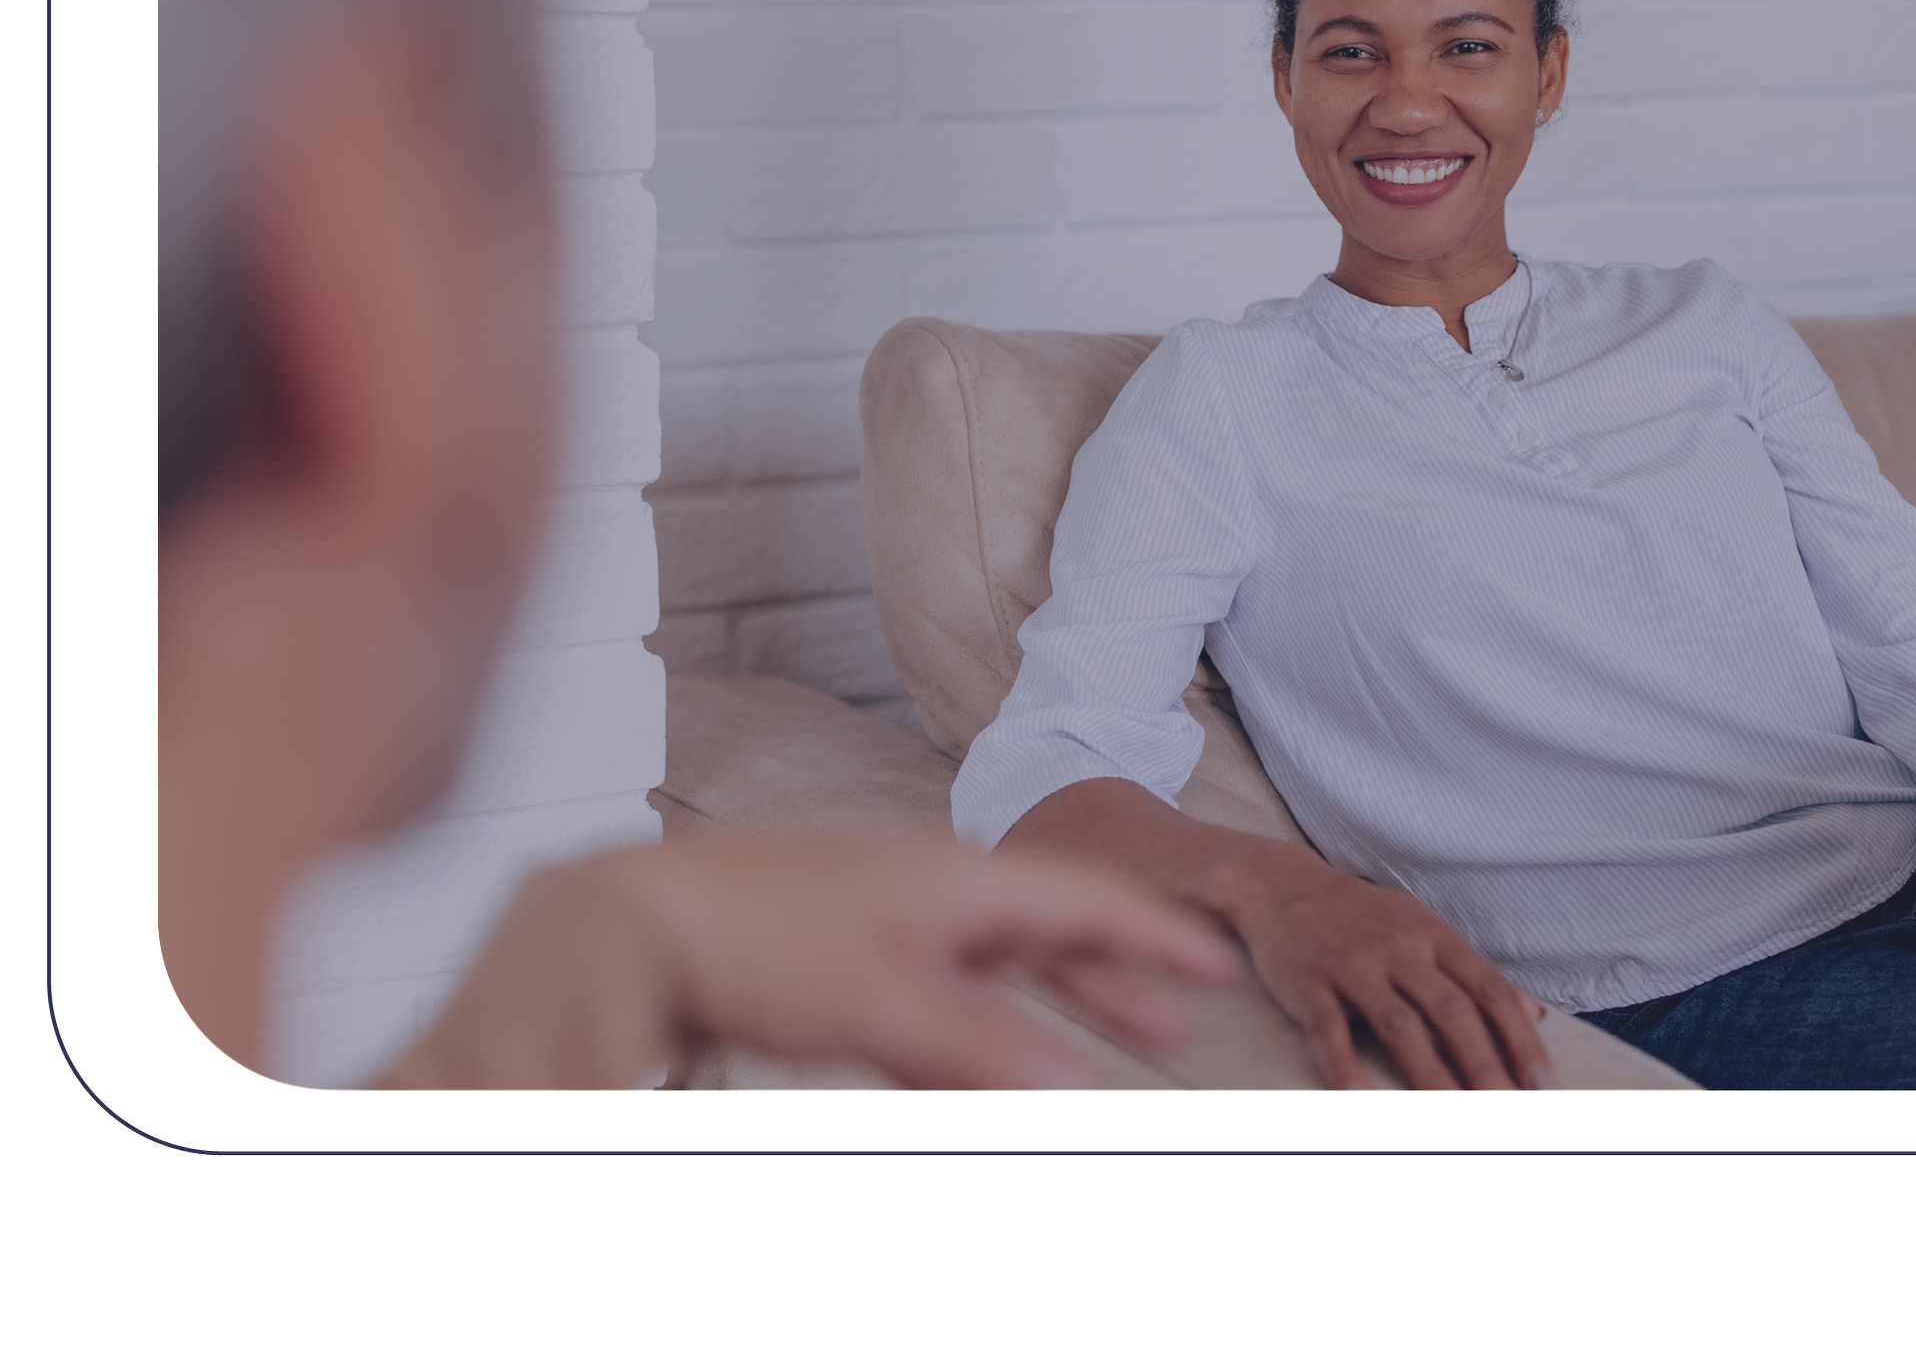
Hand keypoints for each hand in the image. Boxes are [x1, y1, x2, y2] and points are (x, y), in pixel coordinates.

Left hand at [377, 831, 1240, 1089]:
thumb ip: (984, 1047)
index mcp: (961, 879)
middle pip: (1052, 933)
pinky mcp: (850, 961)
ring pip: (999, 970)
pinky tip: (989, 1073)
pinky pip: (945, 1000)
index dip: (1157, 934)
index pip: (1086, 900)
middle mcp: (936, 893)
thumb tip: (1077, 1090)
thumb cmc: (762, 933)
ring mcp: (892, 924)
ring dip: (1055, 1011)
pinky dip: (985, 1035)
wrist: (645, 924)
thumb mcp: (889, 1000)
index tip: (1214, 959)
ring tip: (1103, 1051)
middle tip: (1174, 1024)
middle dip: (1116, 981)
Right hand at [1229, 856, 1553, 1090]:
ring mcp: (1353, 965)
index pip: (1490, 990)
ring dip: (1430, 1075)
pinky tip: (1360, 1101)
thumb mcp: (1424, 928)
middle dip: (1484, 1064)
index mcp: (1434, 937)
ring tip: (1453, 1119)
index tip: (1541, 1082)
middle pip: (1451, 1011)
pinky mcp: (1309, 982)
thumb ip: (1475, 972)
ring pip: (1400, 1025)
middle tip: (1507, 1109)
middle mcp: (1399, 949)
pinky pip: (1330, 1030)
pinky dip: (1345, 1067)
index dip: (1519, 1037)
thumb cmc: (1362, 916)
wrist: (1282, 885)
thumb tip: (1535, 1012)